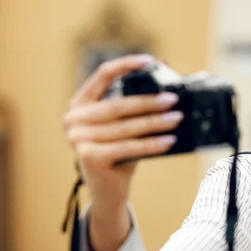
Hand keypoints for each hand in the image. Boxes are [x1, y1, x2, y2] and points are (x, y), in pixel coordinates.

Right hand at [63, 54, 183, 250]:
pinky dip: (152, 144)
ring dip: (155, 123)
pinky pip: (128, 147)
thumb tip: (164, 72)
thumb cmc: (119, 149)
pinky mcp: (89, 158)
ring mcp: (78, 139)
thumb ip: (135, 99)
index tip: (152, 61)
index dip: (127, 64)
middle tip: (173, 99)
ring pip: (126, 127)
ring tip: (177, 119)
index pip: (103, 74)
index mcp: (80, 102)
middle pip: (118, 104)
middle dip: (149, 102)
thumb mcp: (124, 122)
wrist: (107, 189)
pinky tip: (169, 140)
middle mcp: (73, 118)